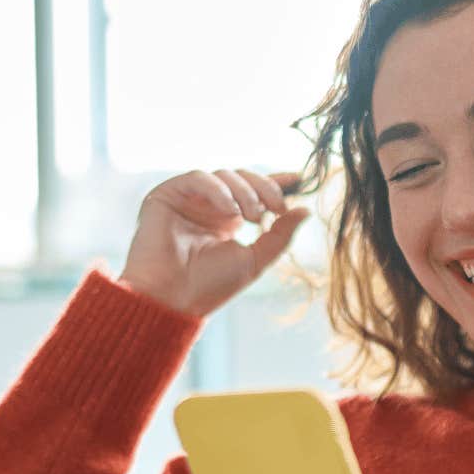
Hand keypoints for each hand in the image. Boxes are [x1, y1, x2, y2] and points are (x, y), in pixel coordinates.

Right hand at [118, 169, 310, 316]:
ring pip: (224, 175)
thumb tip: (306, 210)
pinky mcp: (167, 195)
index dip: (275, 182)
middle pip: (242, 178)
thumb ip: (280, 235)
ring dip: (244, 192)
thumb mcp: (255, 259)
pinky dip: (218, 190)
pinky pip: (198, 177)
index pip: (253, 191)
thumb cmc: (210, 286)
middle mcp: (208, 206)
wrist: (172, 299)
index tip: (299, 178)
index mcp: (227, 220)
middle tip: (276, 208)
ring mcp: (188, 199)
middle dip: (264, 188)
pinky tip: (230, 210)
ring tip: (252, 217)